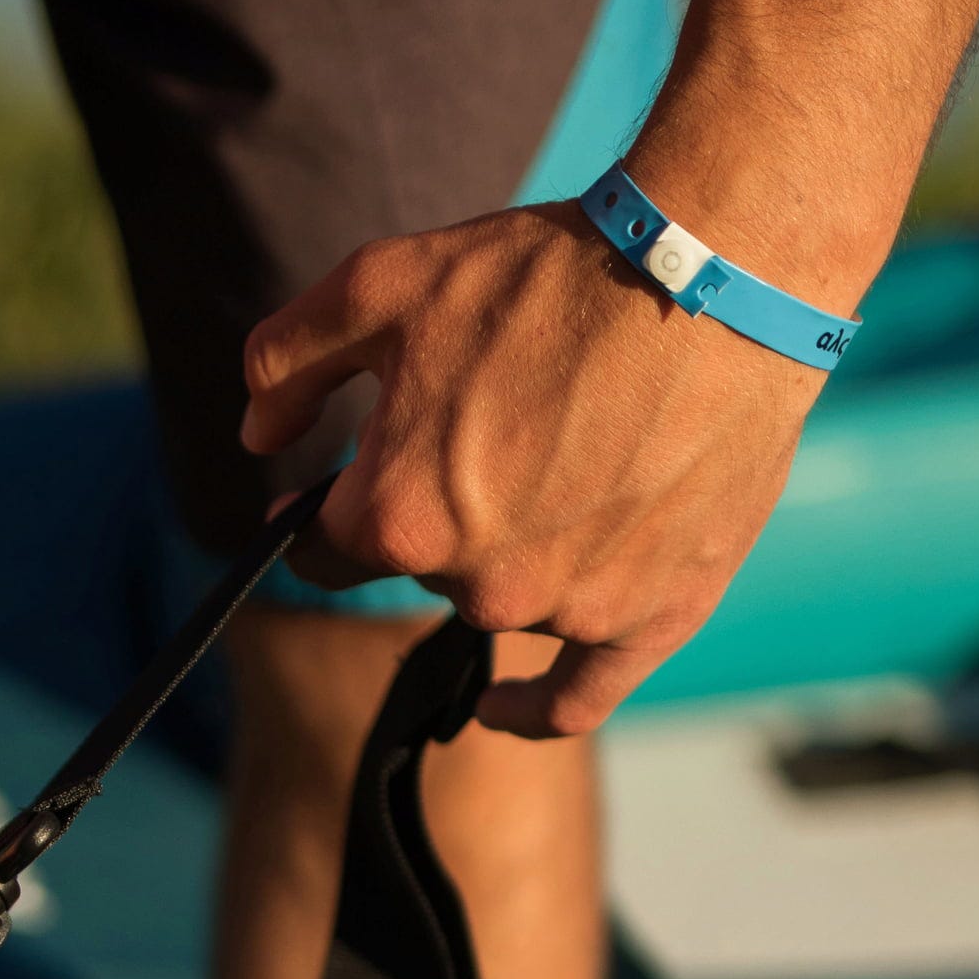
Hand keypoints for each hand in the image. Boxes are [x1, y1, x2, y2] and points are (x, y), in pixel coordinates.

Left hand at [241, 202, 822, 735]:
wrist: (720, 272)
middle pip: (421, 566)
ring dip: (513, 546)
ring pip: (502, 597)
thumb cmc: (547, 272)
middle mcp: (477, 583)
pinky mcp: (654, 616)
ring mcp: (569, 608)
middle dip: (441, 505)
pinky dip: (531, 707)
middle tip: (501, 419)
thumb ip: (286, 364)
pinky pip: (575, 698)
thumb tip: (257, 439)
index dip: (323, 511)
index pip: (319, 550)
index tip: (341, 483)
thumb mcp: (378, 283)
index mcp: (395, 520)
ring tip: (565, 454)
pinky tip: (499, 704)